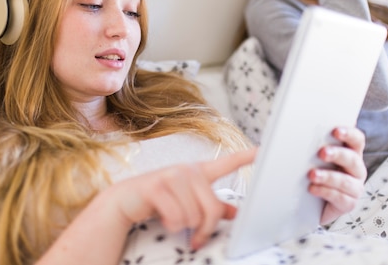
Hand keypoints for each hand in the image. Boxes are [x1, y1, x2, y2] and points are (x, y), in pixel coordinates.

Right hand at [108, 147, 256, 249]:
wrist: (125, 200)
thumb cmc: (159, 200)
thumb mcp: (188, 202)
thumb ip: (212, 206)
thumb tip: (235, 213)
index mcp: (199, 172)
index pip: (227, 163)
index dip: (246, 157)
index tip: (262, 150)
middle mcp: (188, 170)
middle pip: (212, 209)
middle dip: (204, 229)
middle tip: (197, 238)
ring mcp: (172, 175)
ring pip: (194, 216)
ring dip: (184, 227)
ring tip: (173, 221)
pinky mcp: (157, 186)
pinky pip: (177, 217)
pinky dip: (172, 225)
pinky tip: (163, 219)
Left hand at [308, 127, 366, 224]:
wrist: (311, 203)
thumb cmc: (316, 173)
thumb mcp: (316, 157)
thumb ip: (318, 144)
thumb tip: (304, 126)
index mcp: (351, 153)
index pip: (357, 140)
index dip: (349, 134)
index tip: (335, 131)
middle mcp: (356, 169)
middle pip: (353, 159)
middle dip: (337, 155)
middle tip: (322, 152)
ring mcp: (354, 188)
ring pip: (345, 181)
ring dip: (328, 176)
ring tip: (312, 174)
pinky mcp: (348, 204)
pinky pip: (339, 198)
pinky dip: (324, 191)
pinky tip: (312, 188)